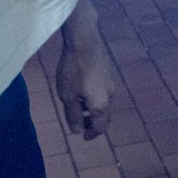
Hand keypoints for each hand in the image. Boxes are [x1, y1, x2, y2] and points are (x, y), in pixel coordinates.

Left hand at [55, 27, 115, 141]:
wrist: (84, 41)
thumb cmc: (73, 70)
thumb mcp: (67, 96)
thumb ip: (73, 115)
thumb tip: (77, 131)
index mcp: (101, 106)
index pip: (100, 127)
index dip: (92, 134)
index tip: (84, 137)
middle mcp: (110, 96)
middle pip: (104, 116)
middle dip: (92, 121)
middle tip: (80, 122)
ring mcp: (110, 83)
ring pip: (104, 103)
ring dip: (92, 108)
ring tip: (78, 105)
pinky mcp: (107, 72)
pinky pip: (103, 91)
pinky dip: (94, 97)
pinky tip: (83, 89)